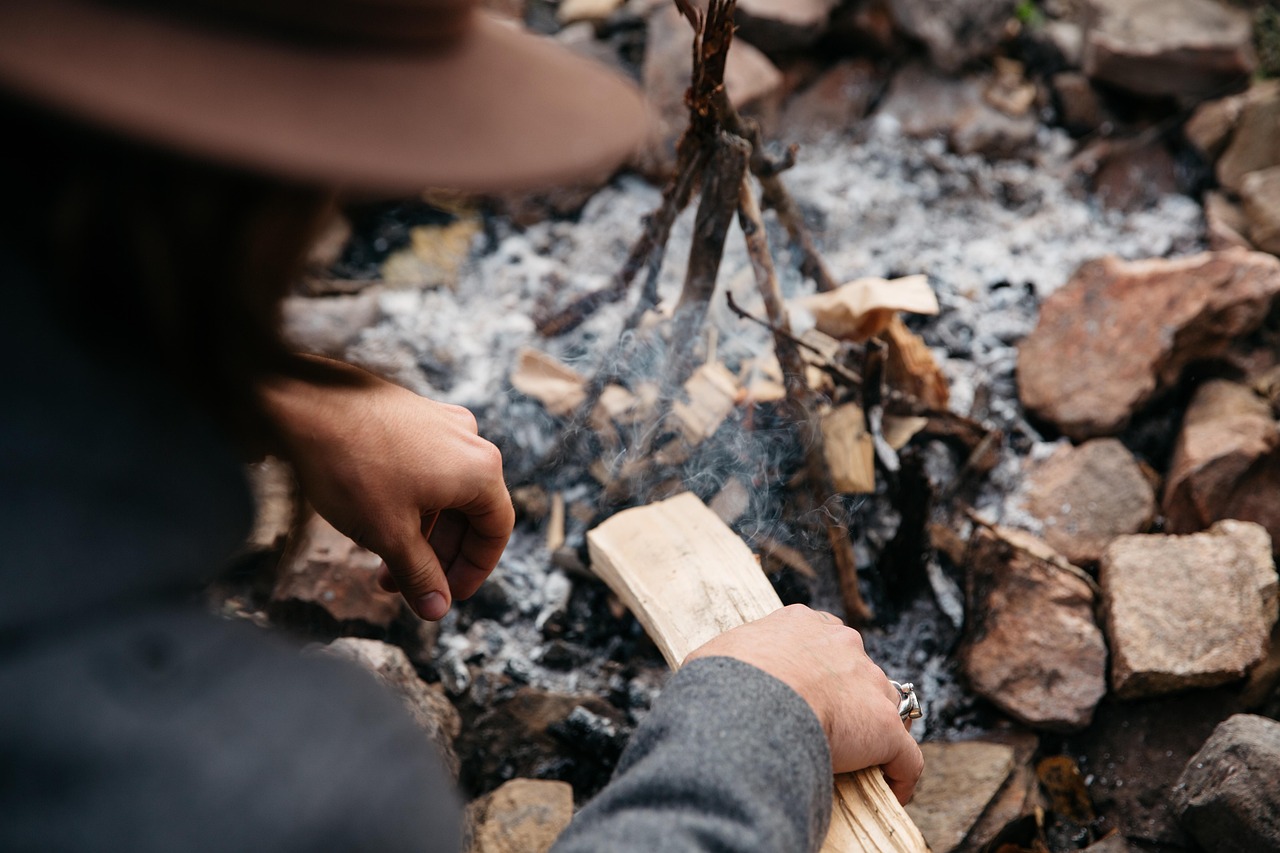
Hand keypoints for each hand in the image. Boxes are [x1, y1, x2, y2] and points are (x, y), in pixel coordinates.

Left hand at [259, 356, 513, 620]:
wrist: (302, 403)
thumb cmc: (351, 467)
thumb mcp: (389, 535)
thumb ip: (420, 576)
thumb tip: (437, 610)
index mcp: (479, 469)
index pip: (496, 531)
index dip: (474, 571)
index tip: (447, 596)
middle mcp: (469, 441)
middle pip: (470, 513)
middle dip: (439, 557)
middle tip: (410, 589)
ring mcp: (440, 424)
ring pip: (444, 493)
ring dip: (421, 534)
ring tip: (383, 566)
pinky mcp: (412, 416)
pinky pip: (426, 470)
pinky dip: (410, 504)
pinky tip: (377, 524)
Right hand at [684, 604, 923, 803]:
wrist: (755, 699)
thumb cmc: (726, 676)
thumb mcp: (719, 653)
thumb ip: (731, 660)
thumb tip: (712, 678)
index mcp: (802, 623)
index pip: (824, 639)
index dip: (819, 667)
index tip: (807, 689)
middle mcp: (843, 644)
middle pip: (857, 671)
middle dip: (848, 697)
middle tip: (826, 727)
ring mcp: (869, 683)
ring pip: (885, 709)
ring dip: (873, 732)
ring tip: (856, 762)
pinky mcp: (886, 727)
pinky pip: (906, 757)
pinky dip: (900, 774)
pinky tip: (889, 789)